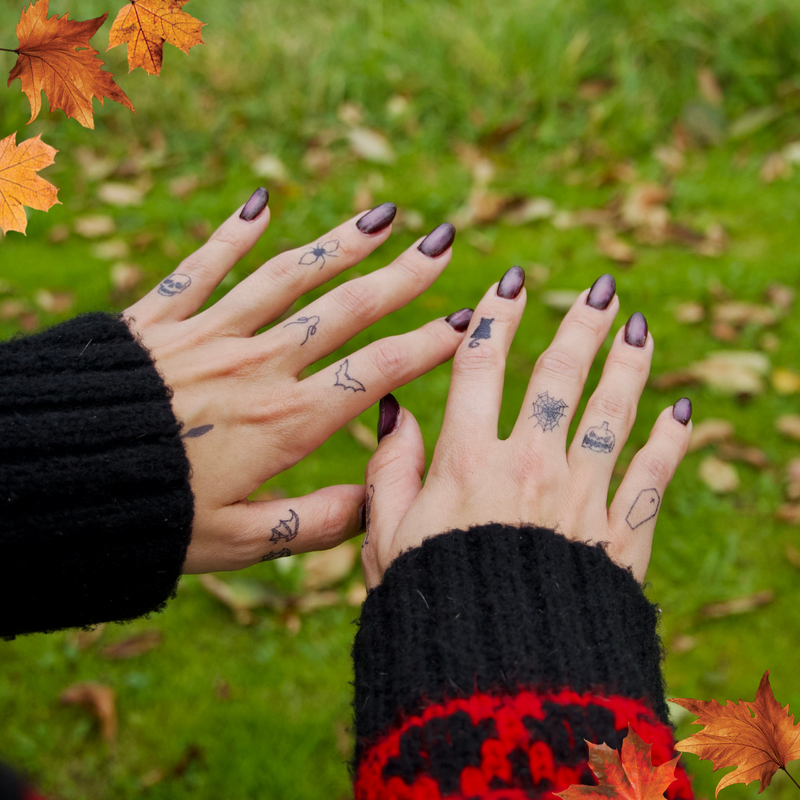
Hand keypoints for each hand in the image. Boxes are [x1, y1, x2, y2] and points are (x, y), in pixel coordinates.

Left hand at [123, 189, 469, 572]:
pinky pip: (202, 266)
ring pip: (287, 278)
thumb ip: (313, 523)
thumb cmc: (145, 520)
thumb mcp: (236, 542)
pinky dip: (231, 232)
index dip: (428, 346)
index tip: (469, 322)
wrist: (50, 482)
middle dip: (402, 276)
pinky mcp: (159, 320)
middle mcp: (255, 367)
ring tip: (382, 215)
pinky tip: (261, 201)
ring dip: (339, 243)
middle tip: (443, 244)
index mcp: (282, 423)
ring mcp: (207, 336)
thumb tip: (374, 506)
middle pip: (344, 310)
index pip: (376, 373)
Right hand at [360, 268, 692, 587]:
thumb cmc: (432, 605)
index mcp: (467, 461)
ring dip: (630, 366)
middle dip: (580, 325)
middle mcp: (530, 466)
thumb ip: (389, 469)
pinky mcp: (621, 537)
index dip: (495, 316)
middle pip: (560, 376)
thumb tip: (394, 410)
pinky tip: (684, 413)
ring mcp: (582, 498)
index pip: (480, 365)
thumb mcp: (387, 538)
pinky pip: (652, 477)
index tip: (511, 282)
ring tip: (641, 330)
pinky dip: (670, 443)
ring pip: (613, 413)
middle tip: (600, 290)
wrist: (496, 678)